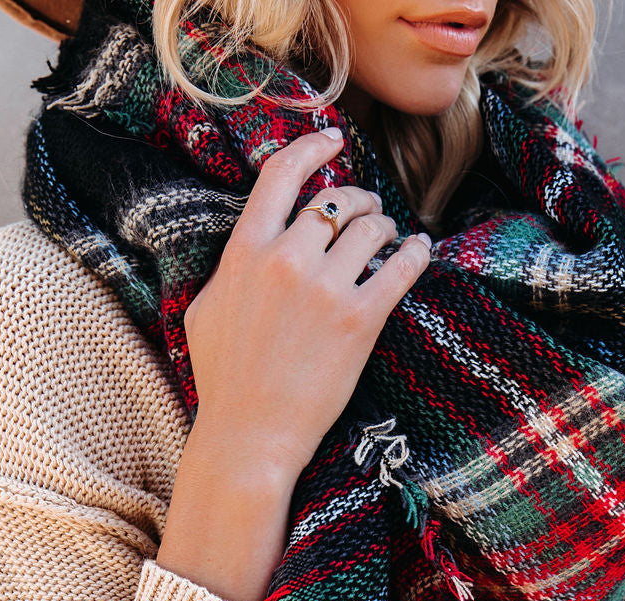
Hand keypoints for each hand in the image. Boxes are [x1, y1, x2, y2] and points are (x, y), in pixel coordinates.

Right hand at [184, 128, 431, 487]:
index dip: (310, 148)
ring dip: (386, 227)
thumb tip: (250, 248)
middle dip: (359, 200)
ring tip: (390, 237)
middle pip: (336, 202)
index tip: (332, 140)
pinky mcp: (359, 321)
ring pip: (371, 229)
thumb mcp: (205, 311)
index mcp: (244, 253)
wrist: (249, 436)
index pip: (281, 176)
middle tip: (369, 212)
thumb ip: (230, 270)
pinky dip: (415, 253)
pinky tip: (419, 251)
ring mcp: (325, 290)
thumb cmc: (224, 381)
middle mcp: (286, 261)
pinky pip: (400, 268)